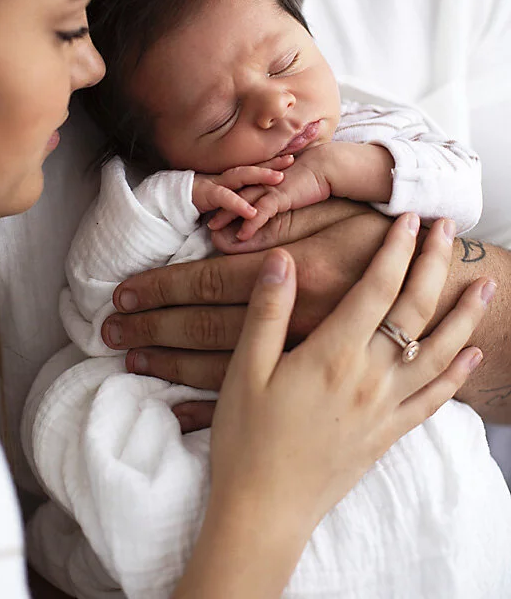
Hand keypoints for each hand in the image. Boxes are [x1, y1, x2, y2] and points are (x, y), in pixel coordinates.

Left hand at [101, 201, 388, 420]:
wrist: (444, 292)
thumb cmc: (384, 239)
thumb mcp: (339, 211)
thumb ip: (283, 218)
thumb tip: (227, 230)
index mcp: (295, 274)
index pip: (210, 280)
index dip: (163, 286)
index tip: (124, 292)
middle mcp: (293, 323)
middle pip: (206, 328)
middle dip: (153, 329)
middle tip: (110, 331)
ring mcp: (303, 361)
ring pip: (223, 369)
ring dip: (171, 366)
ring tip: (133, 362)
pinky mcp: (311, 386)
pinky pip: (258, 402)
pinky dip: (211, 410)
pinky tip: (178, 414)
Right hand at [174, 221, 489, 598]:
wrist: (265, 511)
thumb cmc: (248, 439)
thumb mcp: (247, 370)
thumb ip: (268, 311)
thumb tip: (283, 258)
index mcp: (334, 355)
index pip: (377, 288)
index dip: (395, 249)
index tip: (408, 218)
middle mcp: (370, 377)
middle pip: (414, 310)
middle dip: (433, 264)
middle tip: (446, 228)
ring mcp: (385, 408)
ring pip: (438, 353)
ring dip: (463, 316)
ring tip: (483, 287)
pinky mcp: (389, 433)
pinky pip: (434, 399)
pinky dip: (456, 374)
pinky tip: (470, 355)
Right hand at [192, 157, 293, 217]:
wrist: (176, 197)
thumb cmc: (206, 195)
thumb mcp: (231, 192)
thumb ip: (246, 189)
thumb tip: (268, 193)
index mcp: (236, 173)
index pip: (259, 163)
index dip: (277, 158)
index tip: (297, 152)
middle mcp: (229, 174)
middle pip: (255, 164)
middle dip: (274, 161)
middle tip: (294, 158)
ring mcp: (219, 182)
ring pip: (242, 176)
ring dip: (261, 176)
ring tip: (280, 178)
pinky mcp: (208, 194)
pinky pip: (226, 199)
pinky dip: (239, 205)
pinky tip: (253, 212)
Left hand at [207, 149, 332, 239]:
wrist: (327, 165)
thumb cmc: (312, 174)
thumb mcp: (290, 181)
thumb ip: (280, 187)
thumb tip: (278, 195)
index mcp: (263, 176)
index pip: (239, 186)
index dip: (225, 195)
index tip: (212, 205)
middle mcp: (262, 180)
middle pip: (234, 194)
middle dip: (218, 206)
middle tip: (204, 218)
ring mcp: (269, 187)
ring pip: (242, 203)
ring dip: (227, 216)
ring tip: (213, 230)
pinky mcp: (280, 196)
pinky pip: (261, 212)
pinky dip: (251, 224)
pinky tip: (242, 236)